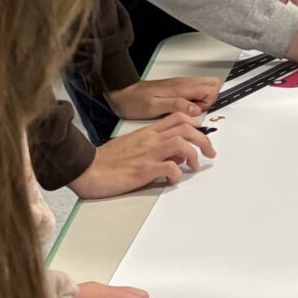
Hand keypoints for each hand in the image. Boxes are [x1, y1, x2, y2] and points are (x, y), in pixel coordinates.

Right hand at [68, 113, 215, 197]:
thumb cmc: (107, 159)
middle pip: (186, 128)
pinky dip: (177, 174)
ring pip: (182, 144)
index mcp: (148, 132)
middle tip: (210, 153)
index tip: (202, 135)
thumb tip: (175, 153)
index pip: (178, 118)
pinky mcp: (144, 170)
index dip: (195, 123)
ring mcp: (148, 154)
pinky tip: (174, 180)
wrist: (87, 168)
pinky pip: (170, 168)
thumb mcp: (133, 145)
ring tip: (194, 167)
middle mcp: (151, 139)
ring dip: (194, 155)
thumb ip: (154, 145)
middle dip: (204, 140)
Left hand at [107, 76, 220, 121]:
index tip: (197, 114)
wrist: (121, 94)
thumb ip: (177, 105)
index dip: (208, 104)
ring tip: (192, 113)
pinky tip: (186, 110)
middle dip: (211, 100)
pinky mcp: (175, 88)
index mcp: (180, 88)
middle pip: (212, 84)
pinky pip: (195, 90)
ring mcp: (179, 85)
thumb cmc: (134, 101)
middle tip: (199, 113)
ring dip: (205, 99)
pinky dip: (197, 99)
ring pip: (204, 85)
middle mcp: (182, 84)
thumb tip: (196, 108)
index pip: (210, 89)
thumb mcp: (154, 107)